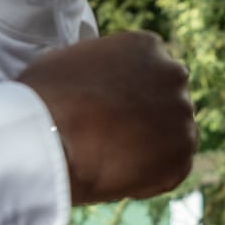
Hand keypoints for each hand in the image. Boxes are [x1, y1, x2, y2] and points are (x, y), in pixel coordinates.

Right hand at [19, 32, 196, 203]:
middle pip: (166, 101)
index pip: (148, 72)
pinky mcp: (181, 157)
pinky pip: (170, 170)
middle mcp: (174, 75)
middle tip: (113, 138)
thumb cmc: (43, 97)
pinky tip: (118, 178)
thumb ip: (96, 67)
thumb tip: (92, 82)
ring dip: (150, 148)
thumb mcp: (69, 60)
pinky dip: (149, 179)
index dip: (128, 95)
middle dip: (145, 119)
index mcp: (148, 46)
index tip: (108, 112)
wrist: (47, 137)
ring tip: (111, 160)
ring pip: (172, 136)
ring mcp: (182, 116)